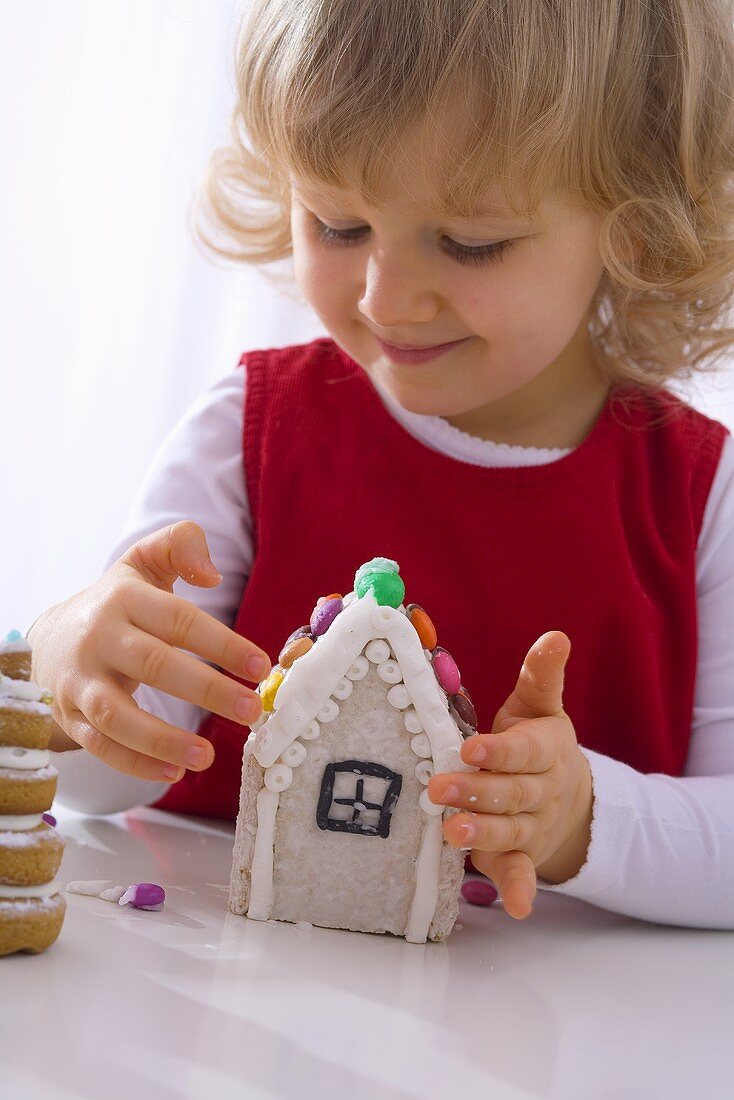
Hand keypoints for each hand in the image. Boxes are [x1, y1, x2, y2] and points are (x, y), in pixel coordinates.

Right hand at [28, 521, 270, 782]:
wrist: (50, 639)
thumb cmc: (117, 603)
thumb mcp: (144, 562)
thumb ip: (181, 544)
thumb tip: (212, 574)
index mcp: (124, 599)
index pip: (178, 619)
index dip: (221, 642)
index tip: (260, 665)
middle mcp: (99, 638)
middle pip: (153, 665)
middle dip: (207, 690)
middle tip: (252, 710)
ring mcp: (80, 680)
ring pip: (116, 714)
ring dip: (163, 740)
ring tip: (208, 757)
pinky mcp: (69, 715)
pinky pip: (99, 745)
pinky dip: (135, 763)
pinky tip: (174, 772)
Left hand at [427, 631, 592, 919]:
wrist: (568, 797)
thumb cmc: (535, 741)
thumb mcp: (539, 707)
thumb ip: (541, 676)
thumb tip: (556, 636)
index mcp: (545, 750)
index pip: (525, 751)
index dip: (500, 752)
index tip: (470, 748)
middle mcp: (541, 790)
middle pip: (511, 793)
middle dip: (476, 792)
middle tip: (438, 789)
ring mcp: (531, 825)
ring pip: (509, 831)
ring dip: (483, 833)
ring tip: (451, 831)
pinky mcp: (519, 855)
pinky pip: (519, 872)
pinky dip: (518, 889)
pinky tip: (514, 906)